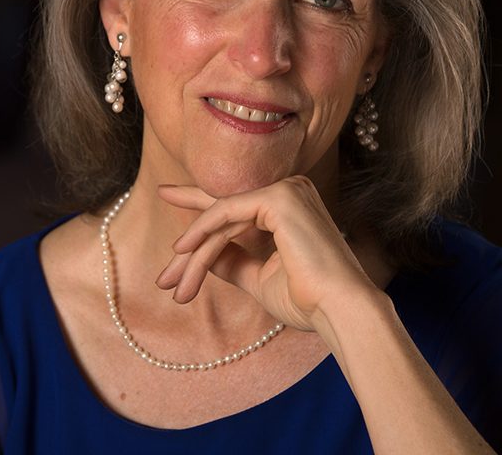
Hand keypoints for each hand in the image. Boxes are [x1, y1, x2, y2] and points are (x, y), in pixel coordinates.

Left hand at [154, 178, 378, 332]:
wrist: (338, 311)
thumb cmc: (307, 300)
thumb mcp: (259, 277)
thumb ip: (232, 261)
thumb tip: (199, 254)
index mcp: (289, 208)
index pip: (234, 205)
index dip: (197, 205)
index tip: (165, 197)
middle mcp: (290, 191)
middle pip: (223, 215)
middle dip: (189, 248)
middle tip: (162, 278)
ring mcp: (287, 190)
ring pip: (222, 219)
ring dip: (194, 255)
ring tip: (173, 284)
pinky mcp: (280, 197)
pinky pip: (227, 212)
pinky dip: (202, 231)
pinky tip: (182, 250)